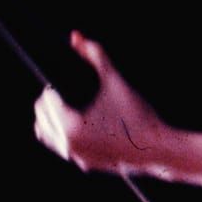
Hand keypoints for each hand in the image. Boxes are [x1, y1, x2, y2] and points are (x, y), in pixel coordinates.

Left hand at [33, 31, 171, 172]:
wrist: (159, 148)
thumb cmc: (138, 116)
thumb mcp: (115, 81)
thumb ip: (95, 56)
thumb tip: (76, 37)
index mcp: (70, 126)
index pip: (43, 103)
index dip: (51, 89)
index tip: (62, 83)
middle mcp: (68, 145)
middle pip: (41, 120)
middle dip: (50, 105)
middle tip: (65, 93)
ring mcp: (77, 157)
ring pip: (49, 136)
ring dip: (54, 121)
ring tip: (70, 107)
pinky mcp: (87, 164)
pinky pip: (66, 148)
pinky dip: (67, 135)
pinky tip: (85, 125)